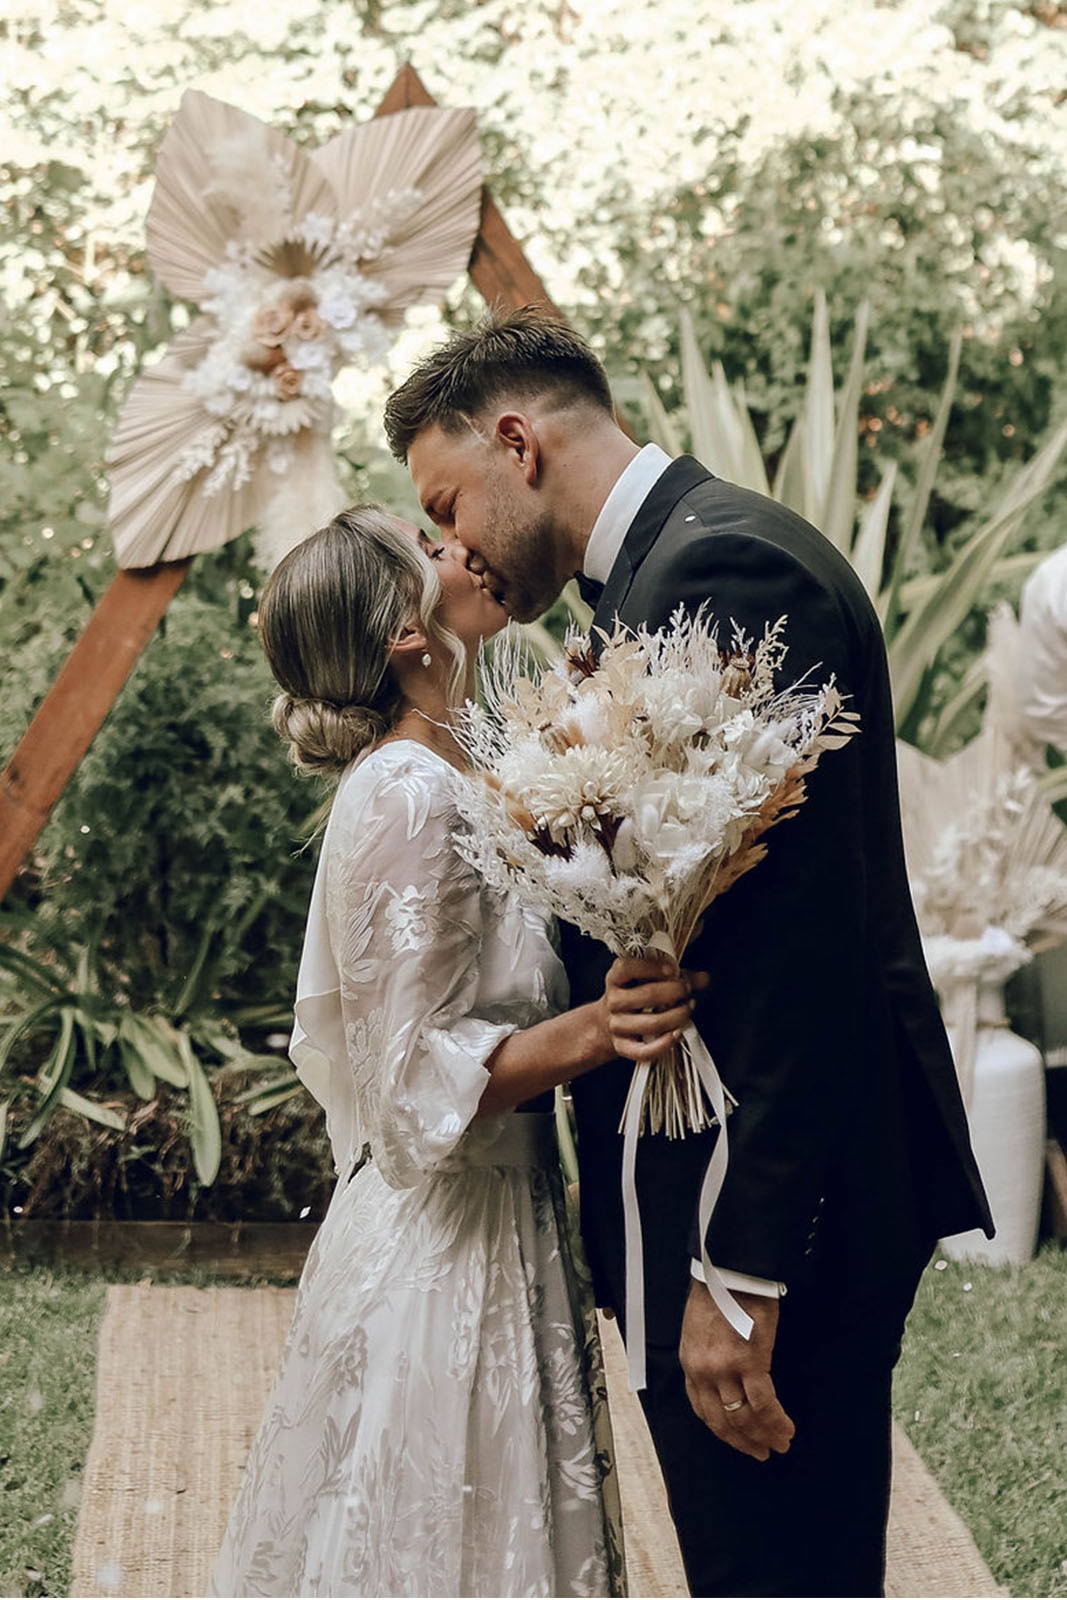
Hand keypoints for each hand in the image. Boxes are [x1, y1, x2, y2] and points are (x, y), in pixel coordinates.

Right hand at [601, 956, 708, 1062]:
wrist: (609, 1023)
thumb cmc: (635, 996)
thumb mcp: (650, 979)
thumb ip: (678, 976)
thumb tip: (704, 978)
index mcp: (616, 978)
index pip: (627, 968)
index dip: (651, 968)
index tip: (673, 970)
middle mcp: (613, 1001)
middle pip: (645, 995)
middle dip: (674, 992)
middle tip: (686, 990)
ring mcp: (616, 1025)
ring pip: (650, 1024)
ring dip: (675, 1017)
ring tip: (687, 1010)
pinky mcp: (622, 1046)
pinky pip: (643, 1051)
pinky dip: (663, 1045)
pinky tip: (677, 1034)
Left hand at [679, 1281, 794, 1461]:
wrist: (728, 1271)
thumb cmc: (718, 1293)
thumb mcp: (699, 1329)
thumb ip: (708, 1357)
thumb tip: (726, 1378)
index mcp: (690, 1363)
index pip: (703, 1410)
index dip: (722, 1430)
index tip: (737, 1439)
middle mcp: (703, 1372)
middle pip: (723, 1421)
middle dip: (744, 1441)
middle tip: (762, 1452)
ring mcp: (725, 1370)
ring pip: (745, 1417)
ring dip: (765, 1435)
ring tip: (781, 1443)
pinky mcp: (749, 1362)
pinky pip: (764, 1404)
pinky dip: (776, 1421)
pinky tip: (787, 1429)